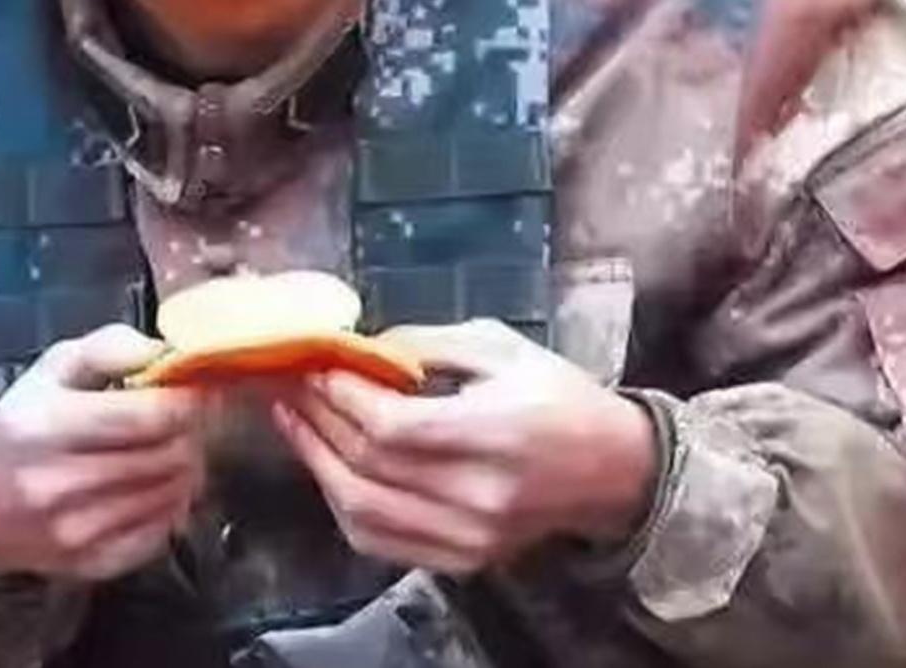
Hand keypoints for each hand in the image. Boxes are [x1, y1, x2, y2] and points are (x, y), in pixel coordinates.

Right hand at [0, 324, 212, 582]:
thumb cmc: (23, 429)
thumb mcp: (51, 371)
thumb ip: (106, 348)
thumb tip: (156, 351)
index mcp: (45, 426)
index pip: (150, 415)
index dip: (186, 401)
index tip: (194, 392)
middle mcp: (56, 484)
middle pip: (167, 454)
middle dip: (189, 433)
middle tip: (184, 422)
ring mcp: (74, 531)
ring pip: (172, 493)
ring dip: (184, 468)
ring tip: (168, 451)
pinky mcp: (91, 563)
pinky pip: (162, 532)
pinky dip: (171, 507)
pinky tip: (155, 488)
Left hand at [268, 318, 656, 575]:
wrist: (612, 471)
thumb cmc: (560, 398)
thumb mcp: (506, 348)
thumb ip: (432, 344)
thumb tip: (364, 347)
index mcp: (498, 432)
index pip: (394, 426)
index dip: (343, 397)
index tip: (317, 367)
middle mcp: (481, 494)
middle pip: (370, 466)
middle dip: (319, 421)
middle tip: (293, 386)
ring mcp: (470, 537)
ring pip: (363, 510)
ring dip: (317, 465)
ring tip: (295, 424)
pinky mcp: (462, 561)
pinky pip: (379, 541)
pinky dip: (343, 506)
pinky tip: (327, 469)